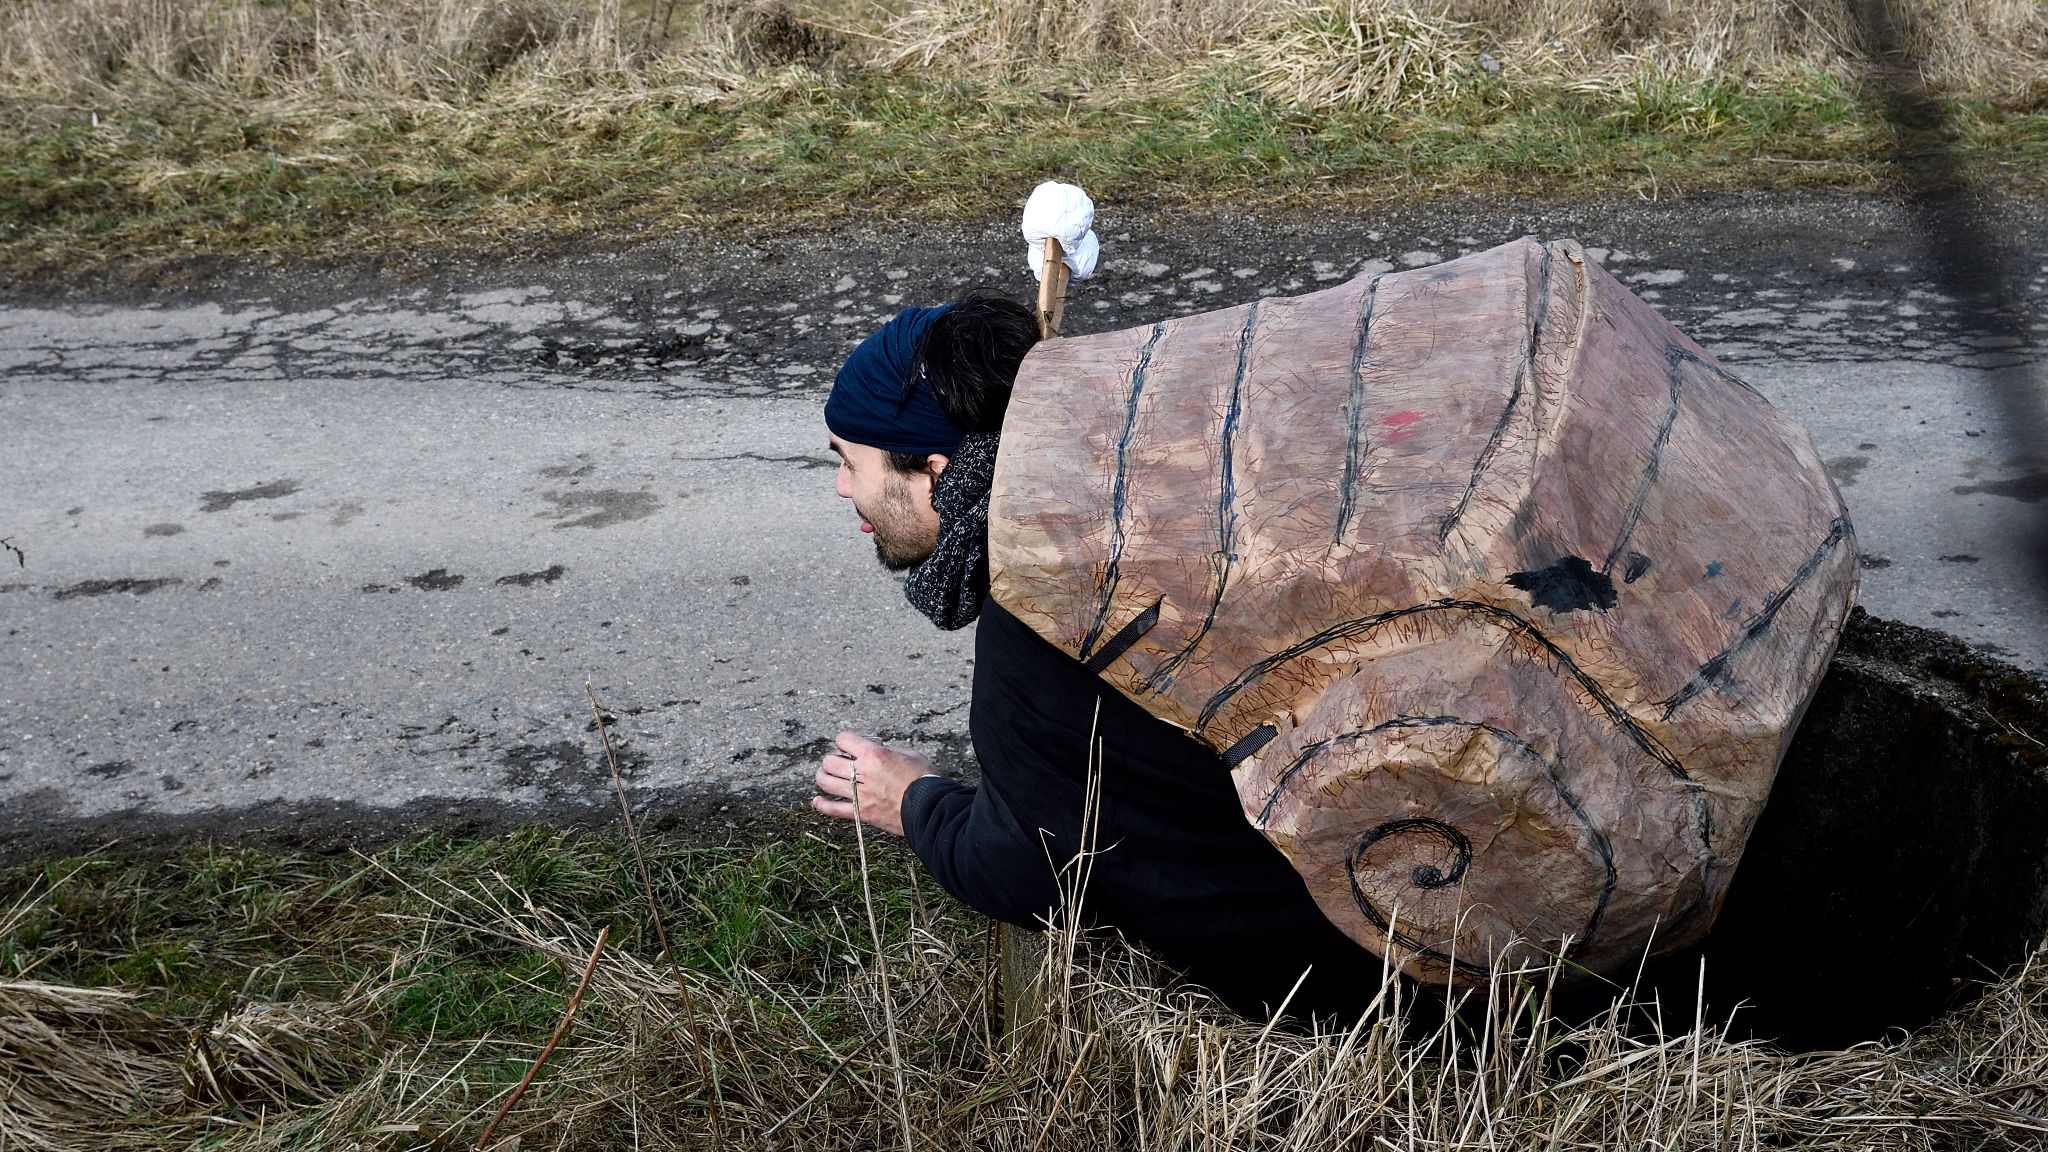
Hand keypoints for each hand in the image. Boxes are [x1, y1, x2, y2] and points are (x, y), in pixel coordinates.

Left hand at [812, 731, 934, 836]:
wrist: (932, 808)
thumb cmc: (925, 779)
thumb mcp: (910, 754)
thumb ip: (889, 751)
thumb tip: (877, 752)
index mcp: (875, 755)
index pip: (843, 740)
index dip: (844, 741)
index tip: (848, 746)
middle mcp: (863, 773)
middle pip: (830, 761)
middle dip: (831, 760)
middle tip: (838, 763)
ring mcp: (860, 794)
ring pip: (826, 782)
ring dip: (823, 777)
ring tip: (826, 777)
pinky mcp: (861, 813)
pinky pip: (833, 809)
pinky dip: (822, 805)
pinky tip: (817, 801)